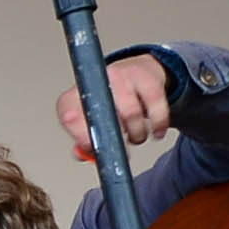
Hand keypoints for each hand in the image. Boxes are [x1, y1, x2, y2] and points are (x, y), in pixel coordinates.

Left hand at [58, 58, 173, 161]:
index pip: (69, 116)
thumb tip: (84, 155)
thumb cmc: (109, 100)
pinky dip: (158, 124)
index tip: (95, 149)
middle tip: (121, 149)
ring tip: (137, 137)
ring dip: (137, 134)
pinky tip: (156, 132)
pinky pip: (156, 106)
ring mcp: (121, 77)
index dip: (82, 136)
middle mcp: (96, 83)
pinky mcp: (145, 77)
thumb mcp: (90, 119)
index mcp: (75, 96)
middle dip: (115, 138)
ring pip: (132, 113)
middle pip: (103, 115)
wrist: (136, 73)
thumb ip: (85, 140)